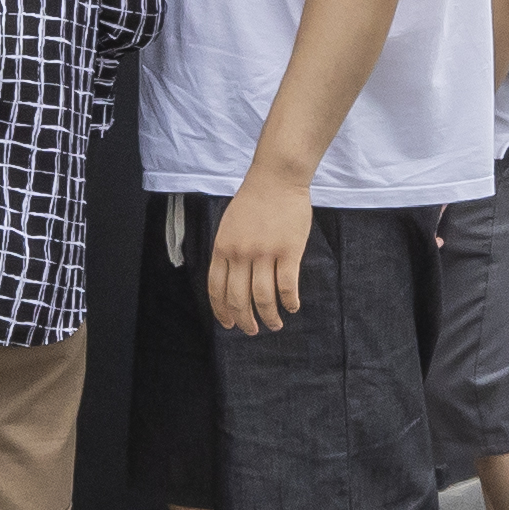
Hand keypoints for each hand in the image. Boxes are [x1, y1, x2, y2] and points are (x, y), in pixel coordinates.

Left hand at [204, 180, 311, 333]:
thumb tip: (230, 281)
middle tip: (252, 330)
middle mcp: (241, 253)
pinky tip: (292, 307)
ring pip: (263, 298)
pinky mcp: (288, 251)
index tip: (229, 324)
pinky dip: (289, 302)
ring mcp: (265, 253)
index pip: (216, 289)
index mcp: (223, 248)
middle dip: (244, 321)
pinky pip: (287, 286)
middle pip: (238, 298)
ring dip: (268, 317)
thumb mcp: (229, 226)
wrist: (277, 178)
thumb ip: (228, 251)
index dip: (222, 311)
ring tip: (274, 325)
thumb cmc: (254, 201)